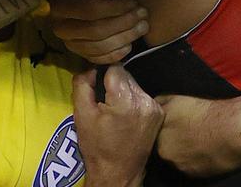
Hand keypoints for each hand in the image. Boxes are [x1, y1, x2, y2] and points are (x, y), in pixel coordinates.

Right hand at [49, 0, 148, 63]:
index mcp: (60, 6)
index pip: (90, 10)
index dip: (115, 8)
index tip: (133, 3)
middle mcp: (61, 28)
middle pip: (96, 31)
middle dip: (124, 23)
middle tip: (143, 15)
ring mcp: (69, 44)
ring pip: (99, 47)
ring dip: (124, 38)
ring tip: (142, 27)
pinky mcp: (79, 54)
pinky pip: (97, 59)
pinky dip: (115, 55)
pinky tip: (129, 45)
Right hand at [73, 65, 161, 186]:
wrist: (118, 172)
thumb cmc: (96, 146)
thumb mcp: (81, 115)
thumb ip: (83, 85)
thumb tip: (91, 68)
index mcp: (124, 100)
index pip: (114, 68)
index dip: (102, 75)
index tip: (96, 88)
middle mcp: (143, 100)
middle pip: (125, 75)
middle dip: (113, 84)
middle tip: (104, 103)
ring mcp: (153, 106)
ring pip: (134, 84)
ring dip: (124, 91)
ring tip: (114, 110)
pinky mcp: (158, 113)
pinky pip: (142, 96)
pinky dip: (133, 101)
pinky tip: (126, 115)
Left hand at [155, 94, 240, 176]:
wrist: (232, 129)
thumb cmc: (208, 111)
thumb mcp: (178, 98)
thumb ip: (160, 103)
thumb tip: (152, 105)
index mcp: (158, 131)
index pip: (153, 133)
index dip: (164, 129)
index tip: (176, 125)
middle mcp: (163, 150)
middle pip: (162, 147)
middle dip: (171, 141)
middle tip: (188, 133)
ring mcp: (176, 163)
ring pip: (175, 158)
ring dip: (183, 152)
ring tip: (199, 141)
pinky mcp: (190, 173)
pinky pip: (188, 167)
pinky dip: (194, 161)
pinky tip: (205, 151)